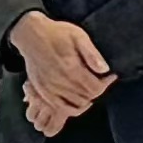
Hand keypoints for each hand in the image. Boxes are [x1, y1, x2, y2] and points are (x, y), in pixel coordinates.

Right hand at [10, 15, 111, 130]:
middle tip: (100, 80)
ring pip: (76, 106)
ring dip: (86, 99)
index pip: (95, 88)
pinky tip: (77, 100)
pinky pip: (60, 108)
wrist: (31, 36)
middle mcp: (60, 82)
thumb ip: (92, 54)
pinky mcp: (42, 92)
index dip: (106, 83)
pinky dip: (72, 108)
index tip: (110, 76)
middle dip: (97, 90)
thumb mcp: (78, 36)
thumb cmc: (56, 34)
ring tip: (89, 88)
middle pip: (87, 98)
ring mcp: (50, 89)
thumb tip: (104, 69)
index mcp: (71, 69)